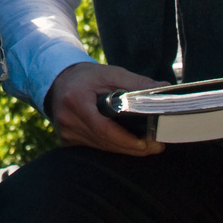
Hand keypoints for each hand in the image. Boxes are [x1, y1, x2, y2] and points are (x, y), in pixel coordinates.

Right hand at [46, 60, 165, 154]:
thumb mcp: (111, 73)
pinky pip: (94, 149)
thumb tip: (164, 89)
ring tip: (147, 146)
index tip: (148, 143)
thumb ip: (137, 83)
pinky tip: (126, 144)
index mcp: (76, 101)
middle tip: (156, 146)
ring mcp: (65, 134)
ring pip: (101, 148)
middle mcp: (68, 120)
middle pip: (105, 142)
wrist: (58, 81)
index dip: (127, 140)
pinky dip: (111, 147)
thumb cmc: (86, 76)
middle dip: (132, 147)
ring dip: (124, 149)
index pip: (104, 128)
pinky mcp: (67, 142)